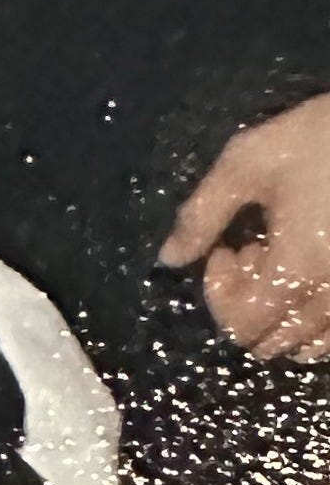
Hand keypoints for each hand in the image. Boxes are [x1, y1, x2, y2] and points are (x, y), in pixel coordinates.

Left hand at [161, 87, 329, 357]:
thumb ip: (201, 216)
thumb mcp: (244, 165)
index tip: (226, 247)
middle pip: (274, 341)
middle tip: (251, 251)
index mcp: (299, 266)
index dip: (218, 291)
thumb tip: (169, 259)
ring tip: (282, 260)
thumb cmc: (313, 140)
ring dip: (281, 313)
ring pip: (312, 344)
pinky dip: (315, 320)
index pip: (244, 323)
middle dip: (246, 303)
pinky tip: (308, 273)